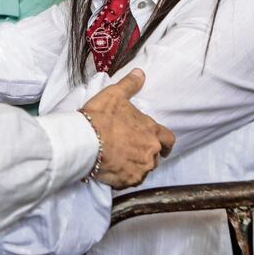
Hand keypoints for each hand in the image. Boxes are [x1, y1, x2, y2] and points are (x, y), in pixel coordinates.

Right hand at [82, 69, 174, 188]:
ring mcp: (140, 168)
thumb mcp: (115, 95)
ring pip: (142, 170)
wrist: (85, 140)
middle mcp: (151, 152)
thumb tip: (140, 73)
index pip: (169, 139)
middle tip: (130, 151)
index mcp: (151, 131)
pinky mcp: (128, 181)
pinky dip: (123, 177)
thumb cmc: (101, 117)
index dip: (166, 143)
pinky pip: (129, 181)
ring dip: (134, 166)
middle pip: (155, 157)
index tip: (163, 147)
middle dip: (145, 154)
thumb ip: (130, 85)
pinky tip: (113, 171)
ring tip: (119, 161)